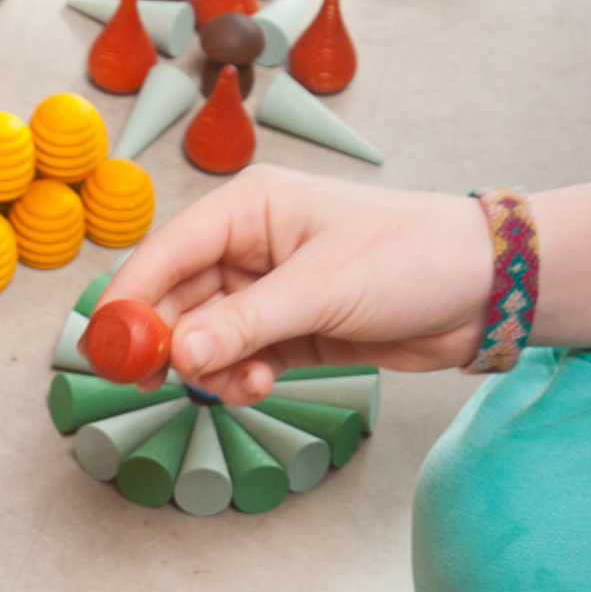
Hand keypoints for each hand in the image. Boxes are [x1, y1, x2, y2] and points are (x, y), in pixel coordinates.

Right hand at [101, 166, 494, 402]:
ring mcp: (267, 290)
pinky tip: (263, 384)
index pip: (167, 252)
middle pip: (175, 300)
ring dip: (211, 368)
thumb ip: (244, 324)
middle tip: (160, 383)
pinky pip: (237, 359)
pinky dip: (239, 378)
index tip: (108, 347)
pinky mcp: (288, 330)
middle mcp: (249, 245)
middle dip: (168, 344)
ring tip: (246, 382)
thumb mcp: (322, 290)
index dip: (130, 301)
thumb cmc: (411, 259)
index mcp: (250, 207)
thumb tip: (179, 356)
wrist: (483, 290)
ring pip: (204, 338)